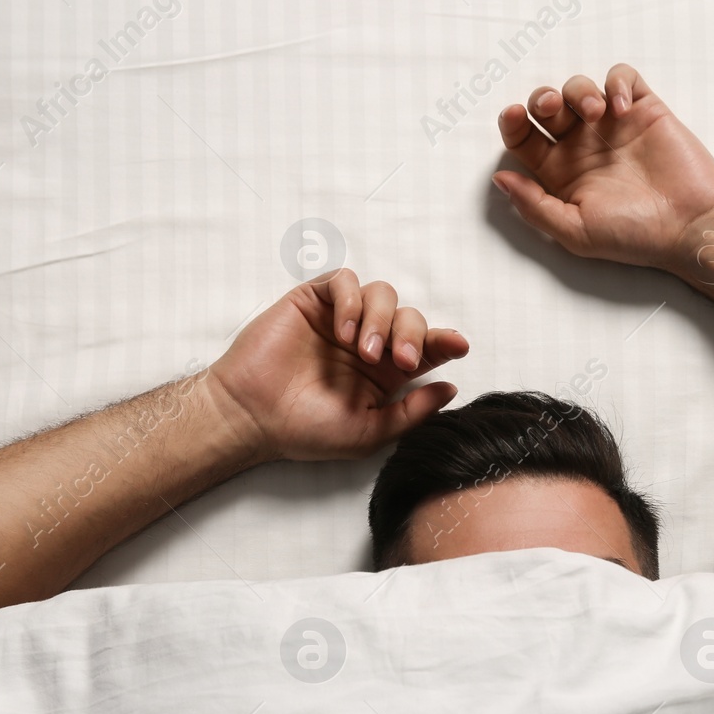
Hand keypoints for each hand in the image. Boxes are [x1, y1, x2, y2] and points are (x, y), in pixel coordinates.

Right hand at [205, 270, 468, 461]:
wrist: (253, 417)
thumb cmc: (306, 430)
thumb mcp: (369, 432)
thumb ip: (412, 412)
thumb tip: (451, 387)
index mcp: (385, 371)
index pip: (426, 347)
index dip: (445, 341)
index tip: (459, 345)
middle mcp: (368, 340)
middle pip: (410, 316)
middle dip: (412, 334)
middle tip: (400, 360)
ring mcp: (341, 319)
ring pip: (383, 294)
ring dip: (381, 319)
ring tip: (363, 350)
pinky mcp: (313, 302)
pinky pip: (344, 281)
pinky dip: (350, 301)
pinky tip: (341, 331)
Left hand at [493, 63, 713, 276]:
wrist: (691, 224)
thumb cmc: (635, 236)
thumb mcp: (575, 231)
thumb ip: (534, 206)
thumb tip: (499, 179)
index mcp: (560, 173)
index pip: (523, 137)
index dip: (512, 122)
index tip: (515, 116)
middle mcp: (582, 146)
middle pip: (545, 106)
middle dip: (542, 98)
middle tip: (553, 108)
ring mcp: (613, 126)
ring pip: (578, 87)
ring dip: (578, 90)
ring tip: (596, 112)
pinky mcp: (644, 110)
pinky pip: (622, 77)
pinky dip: (616, 82)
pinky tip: (622, 107)